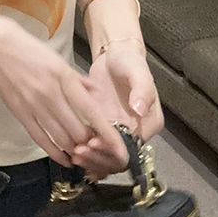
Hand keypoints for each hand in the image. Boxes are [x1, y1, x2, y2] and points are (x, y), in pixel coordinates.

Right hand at [0, 14, 126, 168]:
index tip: (119, 149)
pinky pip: (41, 139)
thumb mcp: (56, 58)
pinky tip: (64, 158)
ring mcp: (34, 105)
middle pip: (78, 131)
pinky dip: (55, 152)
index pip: (91, 112)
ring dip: (75, 150)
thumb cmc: (27, 48)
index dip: (108, 134)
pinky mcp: (20, 113)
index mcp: (63, 77)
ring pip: (62, 138)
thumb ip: (76, 78)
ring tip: (83, 153)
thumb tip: (95, 91)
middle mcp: (51, 94)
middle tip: (98, 148)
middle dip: (92, 145)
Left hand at [71, 41, 164, 180]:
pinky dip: (85, 153)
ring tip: (73, 151)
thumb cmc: (129, 63)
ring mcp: (115, 131)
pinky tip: (70, 150)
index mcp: (147, 124)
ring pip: (105, 157)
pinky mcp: (100, 127)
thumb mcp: (138, 73)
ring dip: (90, 159)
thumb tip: (140, 109)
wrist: (113, 56)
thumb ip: (142, 91)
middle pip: (117, 158)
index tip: (94, 142)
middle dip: (99, 158)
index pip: (132, 148)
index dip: (113, 150)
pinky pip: (94, 148)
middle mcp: (133, 133)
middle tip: (79, 150)